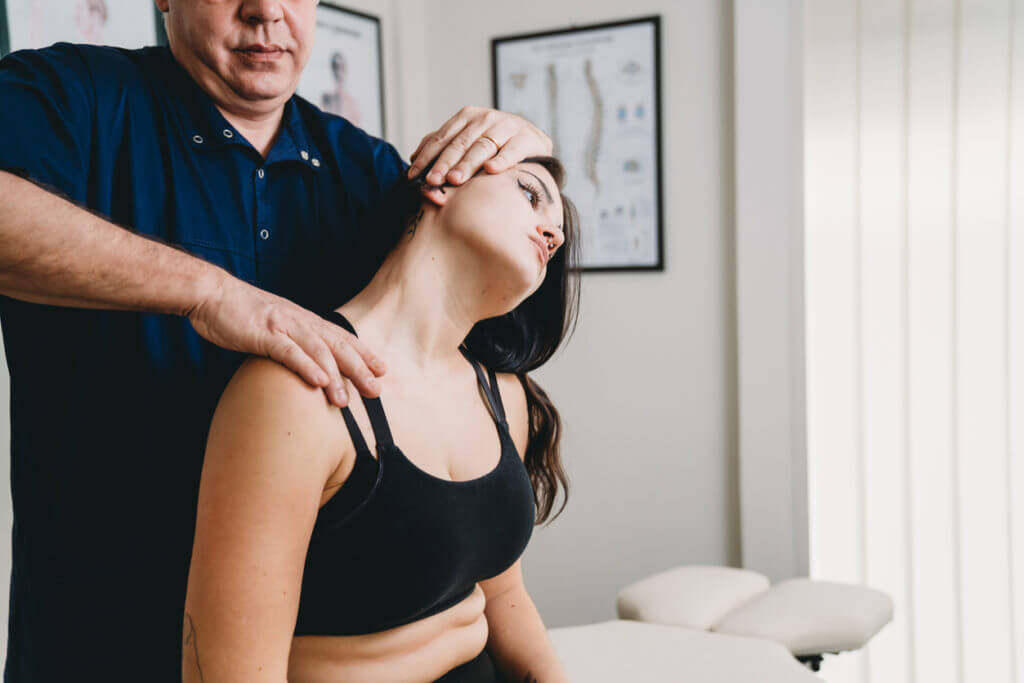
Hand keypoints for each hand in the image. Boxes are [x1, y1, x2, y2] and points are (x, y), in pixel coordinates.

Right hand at [186, 274, 385, 407]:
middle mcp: (300, 322)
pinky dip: (306, 366)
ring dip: (335, 377)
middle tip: (376, 392)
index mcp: (305, 321)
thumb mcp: (275, 327)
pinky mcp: (264, 333)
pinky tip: (318, 382)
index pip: (341, 338)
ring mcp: (284, 327)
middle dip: (360, 369)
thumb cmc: (241, 313)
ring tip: (345, 400)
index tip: (382, 370)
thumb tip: (306, 363)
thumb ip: (292, 342)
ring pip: (318, 352)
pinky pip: (289, 352)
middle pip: (338, 346)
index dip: (363, 354)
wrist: (212, 294)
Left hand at [406, 106, 552, 185]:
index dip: (427, 157)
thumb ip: (443, 145)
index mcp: (468, 117)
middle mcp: (486, 118)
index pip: (442, 138)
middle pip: (460, 143)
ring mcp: (507, 126)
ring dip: (467, 164)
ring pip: (483, 147)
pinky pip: (512, 151)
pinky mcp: (527, 138)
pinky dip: (502, 160)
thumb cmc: (495, 144)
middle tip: (432, 180)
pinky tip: (491, 170)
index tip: (414, 175)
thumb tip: (413, 157)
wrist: (534, 143)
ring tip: (454, 179)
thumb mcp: (468, 140)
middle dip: (444, 163)